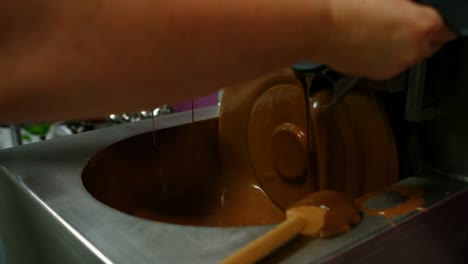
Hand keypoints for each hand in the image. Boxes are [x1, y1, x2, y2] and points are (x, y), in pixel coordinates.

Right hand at [320, 0, 456, 79]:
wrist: (321, 27)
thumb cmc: (349, 5)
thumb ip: (410, 6)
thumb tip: (413, 10)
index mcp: (424, 24)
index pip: (448, 29)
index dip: (435, 22)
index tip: (424, 18)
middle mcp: (415, 49)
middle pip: (432, 46)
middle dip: (422, 36)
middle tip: (401, 24)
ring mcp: (397, 65)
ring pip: (411, 57)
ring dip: (403, 47)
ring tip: (381, 33)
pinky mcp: (380, 74)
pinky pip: (392, 65)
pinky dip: (386, 57)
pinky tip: (369, 44)